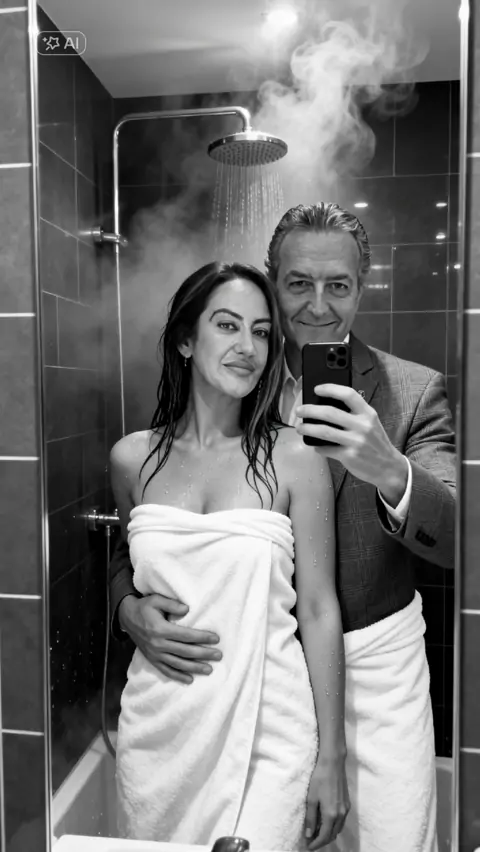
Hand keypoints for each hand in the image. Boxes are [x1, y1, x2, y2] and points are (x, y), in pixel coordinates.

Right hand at [118, 594, 221, 683]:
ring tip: (209, 669)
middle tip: (218, 655)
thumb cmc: (144, 607)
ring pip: (177, 664)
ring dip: (194, 668)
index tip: (216, 639)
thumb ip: (172, 604)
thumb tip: (187, 609)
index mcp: (160, 629)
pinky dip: (178, 676)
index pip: (186, 636)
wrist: (127, 618)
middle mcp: (158, 644)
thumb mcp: (156, 600)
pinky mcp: (152, 659)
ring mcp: (154, 654)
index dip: (202, 638)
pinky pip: (166, 670)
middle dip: (203, 654)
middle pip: (185, 651)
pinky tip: (190, 679)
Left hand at [296, 384, 407, 504]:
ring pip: (324, 430)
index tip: (317, 389)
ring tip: (299, 427)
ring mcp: (356, 441)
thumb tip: (324, 407)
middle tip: (299, 411)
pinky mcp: (349, 456)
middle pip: (330, 412)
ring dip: (307, 428)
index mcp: (368, 413)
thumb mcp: (371, 423)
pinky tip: (315, 445)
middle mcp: (363, 425)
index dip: (330, 389)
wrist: (388, 467)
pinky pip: (326, 449)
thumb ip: (354, 414)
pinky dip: (317, 446)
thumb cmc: (375, 442)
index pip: (348, 394)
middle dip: (310, 410)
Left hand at [305, 754, 349, 848]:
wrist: (333, 763)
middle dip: (322, 841)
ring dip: (328, 834)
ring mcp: (346, 809)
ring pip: (338, 829)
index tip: (308, 846)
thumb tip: (308, 834)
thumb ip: (310, 818)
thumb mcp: (311, 798)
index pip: (324, 836)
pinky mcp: (347, 803)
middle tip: (311, 841)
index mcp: (331, 815)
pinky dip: (334, 826)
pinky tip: (326, 821)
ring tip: (317, 832)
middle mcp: (341, 814)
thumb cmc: (319, 778)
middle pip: (332, 835)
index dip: (316, 844)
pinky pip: (341, 821)